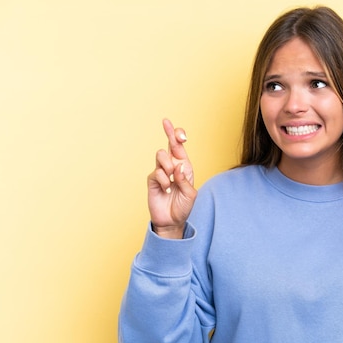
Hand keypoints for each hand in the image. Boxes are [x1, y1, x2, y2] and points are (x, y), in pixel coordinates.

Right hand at [147, 118, 196, 237]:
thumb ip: (185, 180)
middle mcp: (173, 167)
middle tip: (166, 122)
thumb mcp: (190, 194)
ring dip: (168, 165)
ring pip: (160, 156)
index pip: (180, 148)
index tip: (181, 132)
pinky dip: (164, 180)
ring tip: (172, 177)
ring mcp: (161, 172)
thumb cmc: (183, 207)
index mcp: (184, 167)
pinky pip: (156, 173)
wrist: (172, 221)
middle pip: (169, 144)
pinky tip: (167, 189)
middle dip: (169, 131)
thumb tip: (179, 166)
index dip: (178, 136)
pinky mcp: (152, 180)